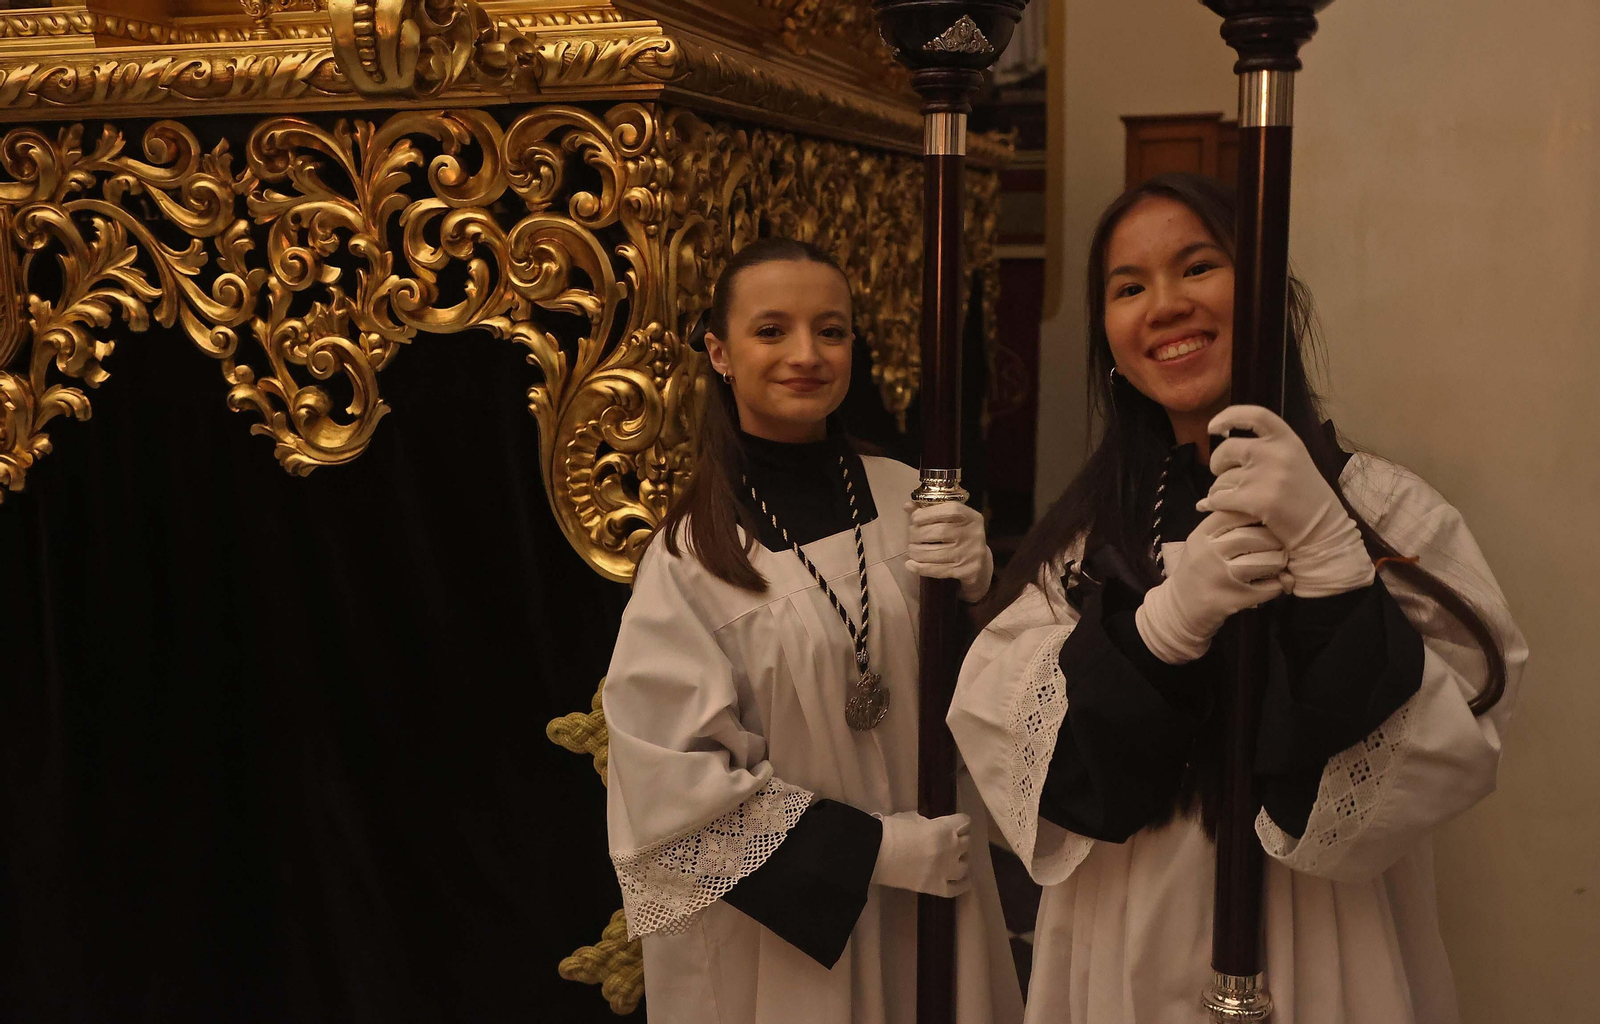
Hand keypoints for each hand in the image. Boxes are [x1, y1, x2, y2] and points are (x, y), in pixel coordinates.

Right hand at [871, 811, 971, 897]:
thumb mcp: (913, 819)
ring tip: (951, 860)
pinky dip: (962, 884)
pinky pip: (958, 889)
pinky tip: (961, 880)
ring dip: (959, 860)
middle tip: (948, 841)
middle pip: (967, 843)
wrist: (874, 854)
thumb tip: (935, 828)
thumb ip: (931, 824)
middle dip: (959, 840)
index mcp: (944, 830)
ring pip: (965, 866)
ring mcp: (945, 871)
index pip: (965, 822)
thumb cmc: (891, 831)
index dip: (959, 822)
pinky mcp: (936, 888)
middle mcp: (950, 850)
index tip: (954, 824)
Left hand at [904, 501, 993, 602]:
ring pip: (934, 552)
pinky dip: (919, 567)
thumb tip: (907, 506)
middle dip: (917, 534)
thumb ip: (930, 510)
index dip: (927, 514)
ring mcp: (970, 553)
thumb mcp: (951, 519)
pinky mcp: (965, 571)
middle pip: (938, 532)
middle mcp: (973, 533)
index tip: (914, 519)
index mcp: (970, 516)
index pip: (949, 511)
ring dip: (916, 551)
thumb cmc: (959, 535)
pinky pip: (937, 570)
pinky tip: (910, 564)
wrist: (979, 562)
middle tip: (911, 537)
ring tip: (912, 549)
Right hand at [1136, 510, 1288, 663]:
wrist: (1180, 609)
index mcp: (1201, 536)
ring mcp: (1222, 578)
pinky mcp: (1235, 600)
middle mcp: (1209, 553)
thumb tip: (1264, 515)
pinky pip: (1270, 588)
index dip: (1255, 514)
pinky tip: (1274, 583)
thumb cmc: (1196, 570)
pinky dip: (1278, 584)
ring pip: (1267, 562)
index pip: (1234, 515)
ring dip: (1280, 562)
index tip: (1267, 517)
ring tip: (1279, 563)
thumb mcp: (1200, 543)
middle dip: (1275, 540)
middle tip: (1281, 544)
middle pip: (1255, 537)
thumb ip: (1224, 527)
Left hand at [1199, 405, 1373, 597]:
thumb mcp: (1294, 461)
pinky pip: (1220, 499)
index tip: (1213, 427)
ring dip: (1217, 489)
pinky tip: (1214, 508)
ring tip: (1226, 497)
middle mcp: (1276, 453)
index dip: (1229, 416)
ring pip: (1221, 478)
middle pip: (1227, 448)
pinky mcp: (1257, 500)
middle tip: (1220, 473)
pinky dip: (1213, 504)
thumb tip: (1223, 438)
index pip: (1255, 415)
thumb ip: (1267, 449)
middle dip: (1216, 462)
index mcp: (1287, 440)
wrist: (1323, 530)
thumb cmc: (1305, 497)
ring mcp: (1267, 477)